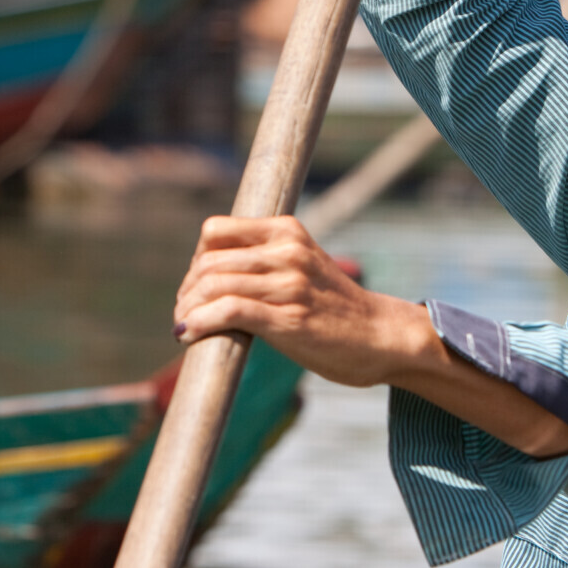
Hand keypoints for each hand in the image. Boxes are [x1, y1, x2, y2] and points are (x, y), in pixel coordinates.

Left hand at [173, 216, 438, 387]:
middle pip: (208, 261)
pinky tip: (189, 336)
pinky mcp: (289, 318)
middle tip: (185, 314)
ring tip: (184, 327)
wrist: (382, 337)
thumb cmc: (337, 309)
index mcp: (288, 232)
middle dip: (187, 291)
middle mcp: (288, 251)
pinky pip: (227, 311)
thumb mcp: (304, 267)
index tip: (198, 287)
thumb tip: (210, 274)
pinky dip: (199, 323)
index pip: (215, 231)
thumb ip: (267, 261)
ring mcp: (289, 284)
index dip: (197, 259)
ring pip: (212, 286)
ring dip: (187, 310)